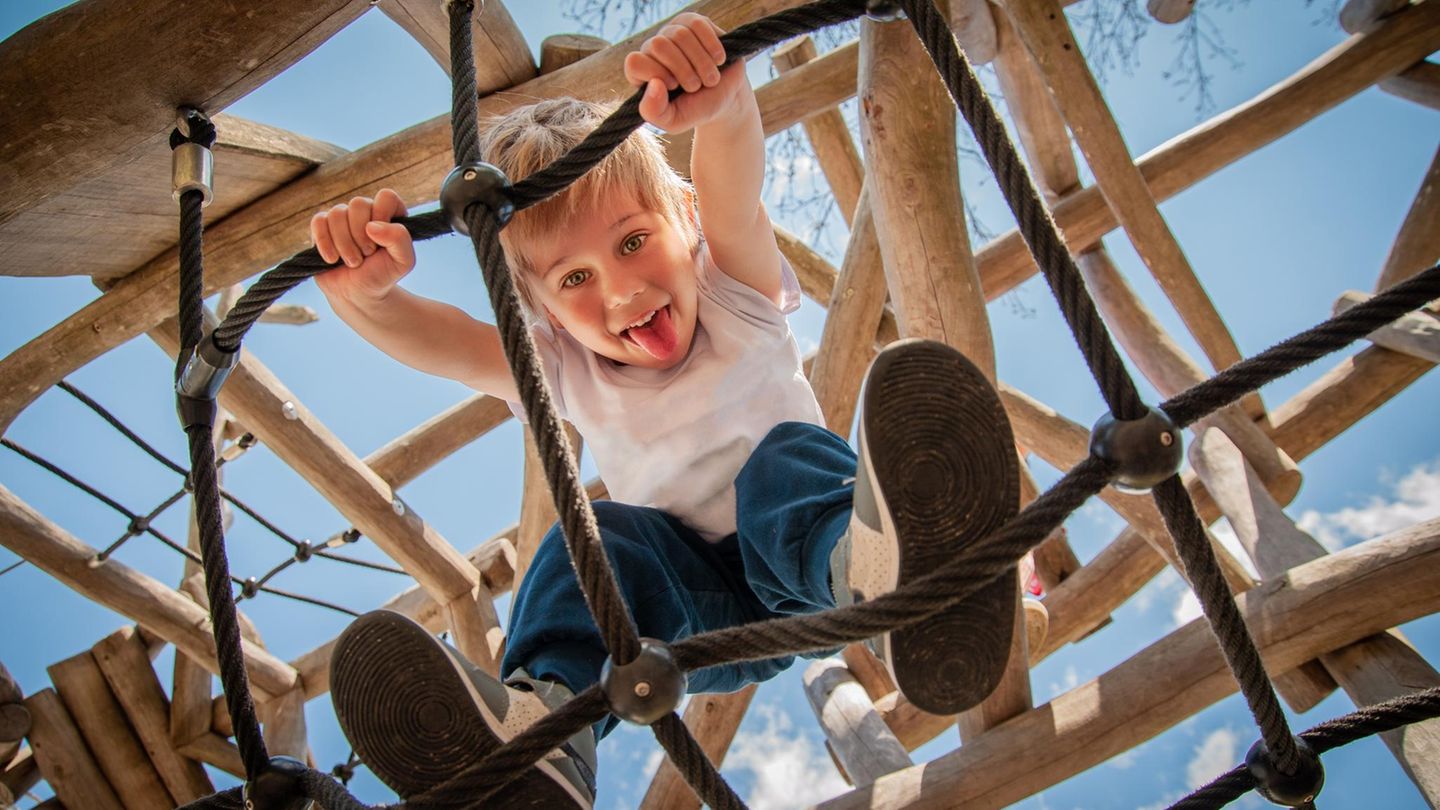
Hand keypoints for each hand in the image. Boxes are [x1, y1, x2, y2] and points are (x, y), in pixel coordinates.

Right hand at [310, 189, 414, 305]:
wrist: (358, 293)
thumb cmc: (382, 275)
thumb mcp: (403, 261)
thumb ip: (399, 239)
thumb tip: (372, 226)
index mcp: (389, 214)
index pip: (386, 197)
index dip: (382, 217)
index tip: (380, 241)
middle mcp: (366, 211)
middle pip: (358, 203)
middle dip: (361, 235)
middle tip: (366, 255)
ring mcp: (343, 217)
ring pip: (337, 213)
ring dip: (344, 244)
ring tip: (352, 262)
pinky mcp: (322, 226)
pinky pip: (318, 221)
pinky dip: (325, 243)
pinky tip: (332, 259)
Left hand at [623, 13, 745, 132]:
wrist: (726, 98)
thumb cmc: (695, 109)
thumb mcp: (673, 121)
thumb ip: (654, 112)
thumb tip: (654, 83)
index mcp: (641, 71)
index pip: (634, 62)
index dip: (656, 74)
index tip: (674, 87)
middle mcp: (653, 48)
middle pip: (659, 45)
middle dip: (683, 70)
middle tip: (695, 86)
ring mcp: (673, 32)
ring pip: (681, 35)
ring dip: (701, 63)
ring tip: (710, 79)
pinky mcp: (693, 23)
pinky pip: (698, 25)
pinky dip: (712, 47)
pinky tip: (718, 61)